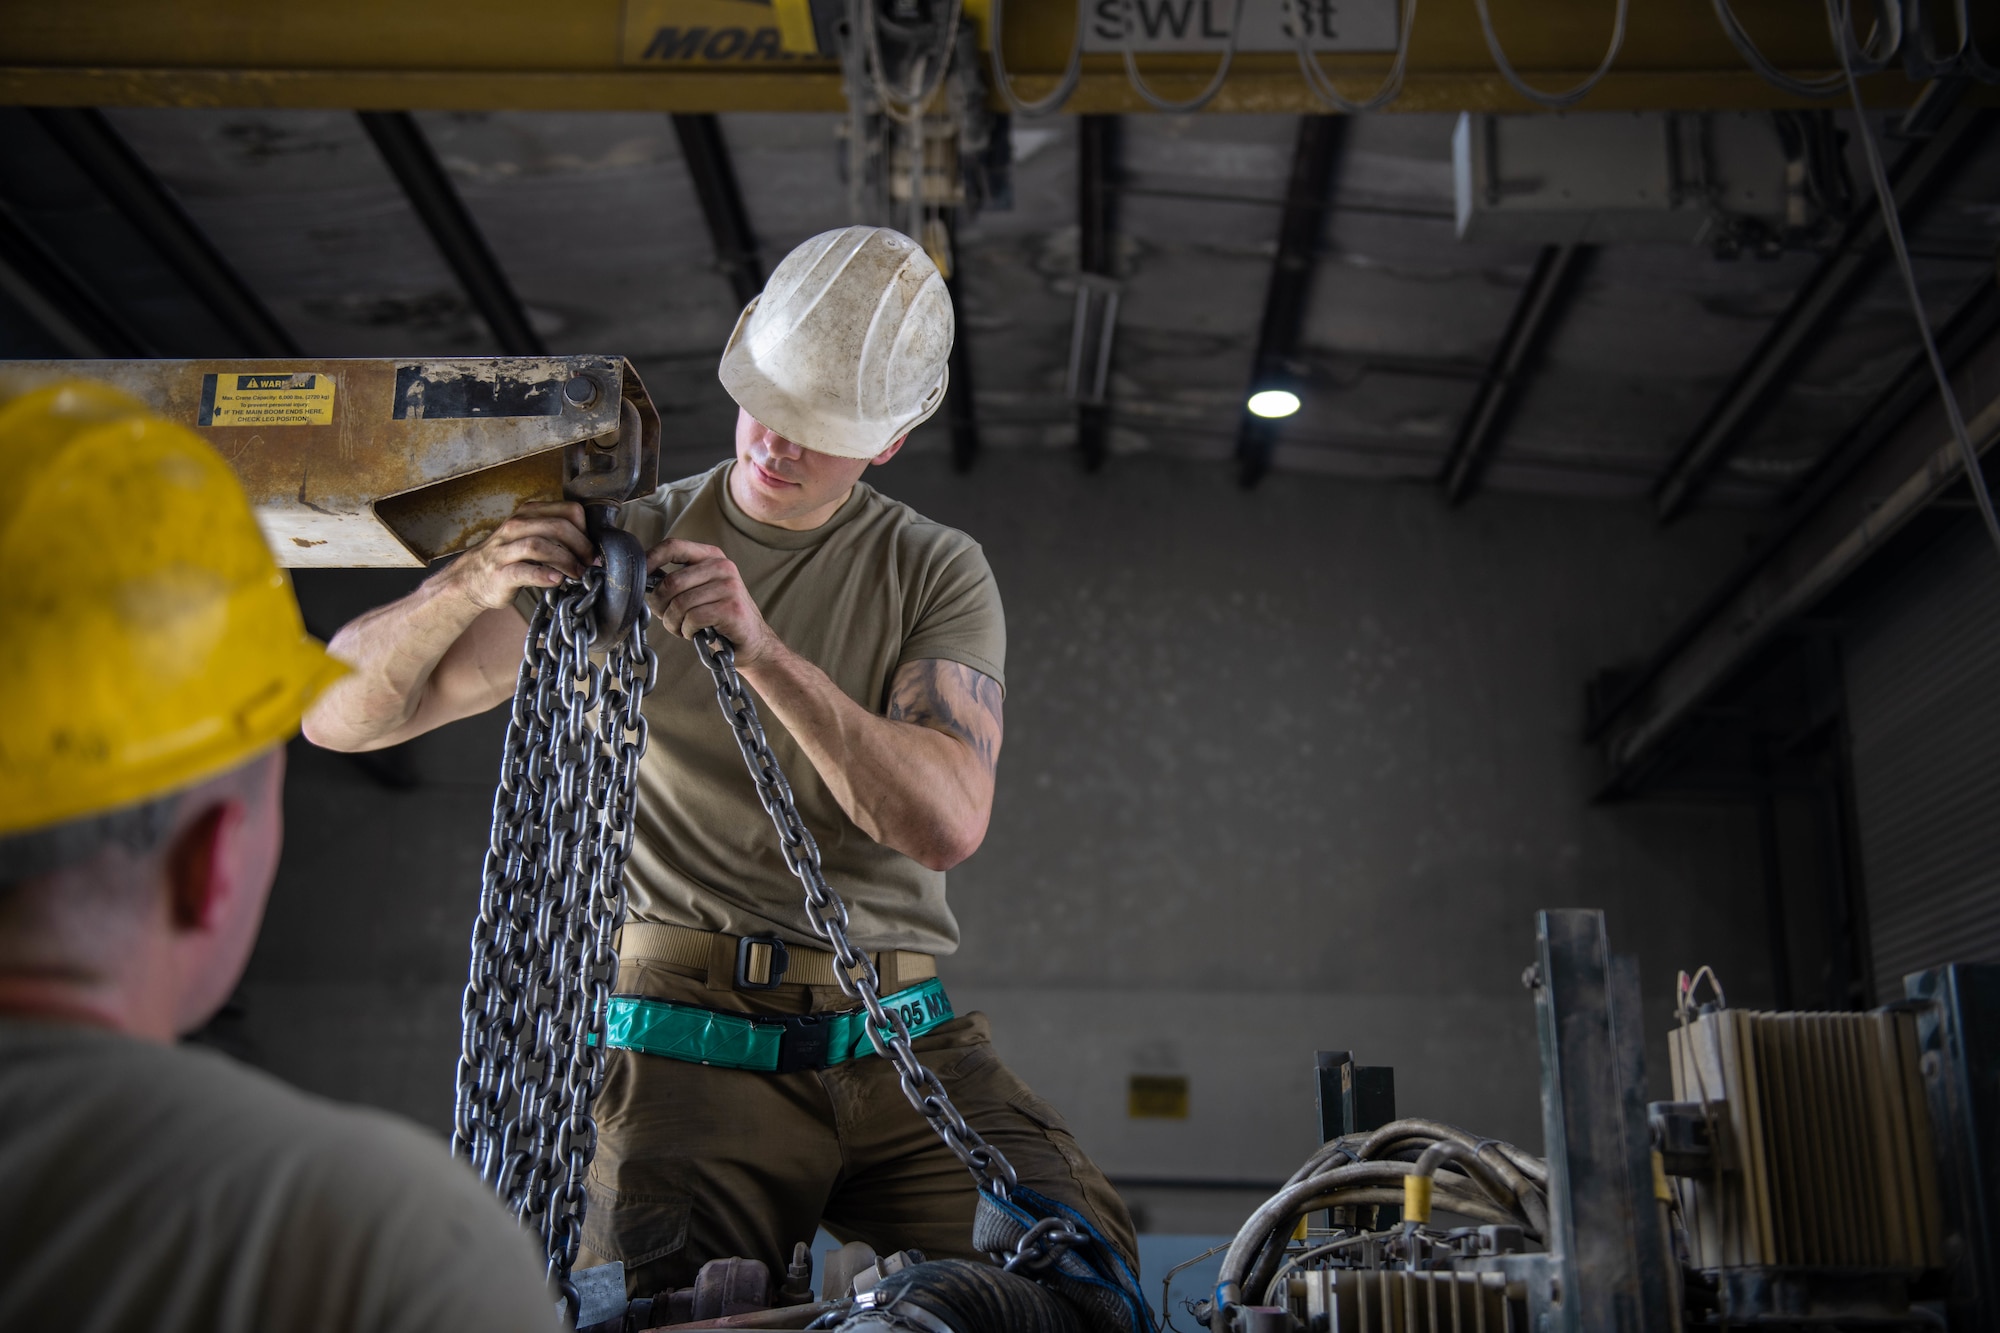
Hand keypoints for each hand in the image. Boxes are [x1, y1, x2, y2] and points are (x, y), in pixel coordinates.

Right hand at [437, 501, 592, 610]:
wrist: (470, 578)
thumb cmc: (507, 558)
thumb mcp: (530, 537)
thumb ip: (555, 536)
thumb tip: (591, 548)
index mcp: (528, 514)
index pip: (568, 511)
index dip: (586, 530)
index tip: (591, 550)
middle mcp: (516, 527)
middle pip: (558, 527)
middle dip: (581, 546)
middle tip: (590, 563)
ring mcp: (505, 549)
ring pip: (541, 545)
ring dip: (566, 560)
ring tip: (578, 574)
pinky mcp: (500, 572)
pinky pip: (524, 571)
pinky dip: (544, 575)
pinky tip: (557, 580)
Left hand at [647, 538, 781, 667]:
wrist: (752, 642)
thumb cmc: (718, 618)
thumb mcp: (699, 590)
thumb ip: (678, 580)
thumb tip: (643, 579)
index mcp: (712, 556)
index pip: (673, 546)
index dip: (650, 559)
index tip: (640, 576)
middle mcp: (722, 566)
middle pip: (671, 582)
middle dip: (660, 605)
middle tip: (665, 618)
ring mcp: (729, 586)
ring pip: (679, 603)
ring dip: (673, 622)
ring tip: (681, 628)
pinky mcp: (731, 608)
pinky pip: (692, 618)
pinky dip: (686, 631)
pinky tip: (695, 633)